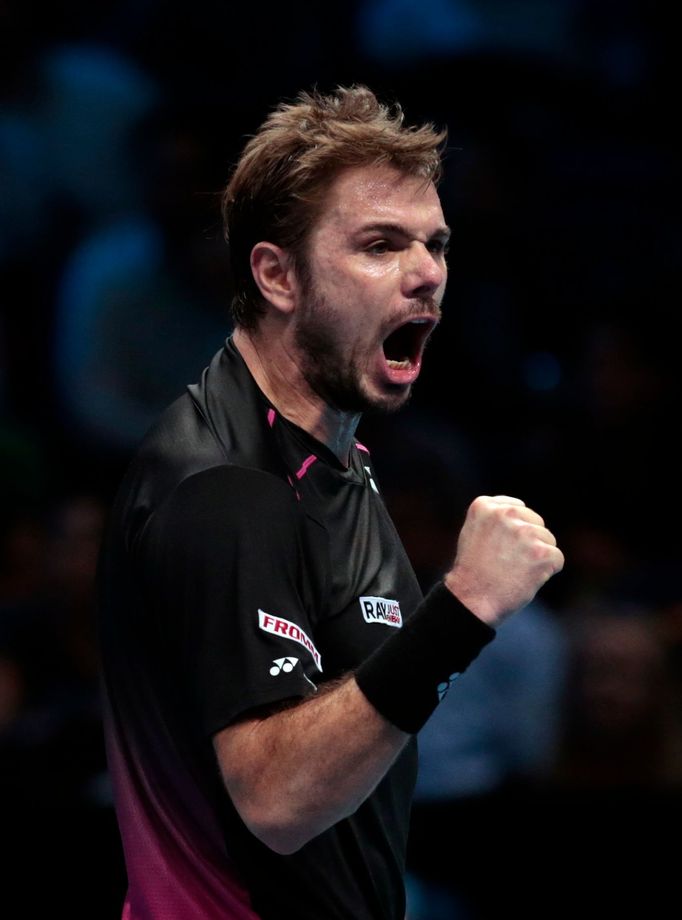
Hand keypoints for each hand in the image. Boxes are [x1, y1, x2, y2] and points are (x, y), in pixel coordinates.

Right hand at [444, 495, 563, 627]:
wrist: (471, 600)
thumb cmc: (473, 571)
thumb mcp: (474, 532)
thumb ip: (496, 518)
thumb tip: (523, 512)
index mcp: (485, 506)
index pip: (517, 509)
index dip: (512, 532)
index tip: (499, 548)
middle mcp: (505, 514)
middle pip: (536, 523)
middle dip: (528, 542)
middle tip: (507, 562)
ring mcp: (524, 532)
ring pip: (548, 540)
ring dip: (537, 557)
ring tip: (514, 571)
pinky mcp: (541, 552)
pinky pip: (557, 559)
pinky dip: (547, 571)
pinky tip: (526, 579)